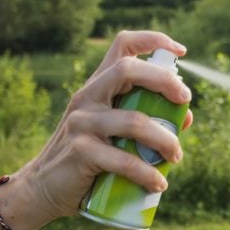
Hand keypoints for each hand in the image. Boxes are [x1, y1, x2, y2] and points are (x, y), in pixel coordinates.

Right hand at [10, 31, 192, 229]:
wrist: (43, 188)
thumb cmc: (86, 160)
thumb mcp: (112, 134)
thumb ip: (144, 121)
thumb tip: (186, 118)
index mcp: (96, 86)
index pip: (123, 46)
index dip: (154, 40)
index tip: (180, 52)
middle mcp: (87, 97)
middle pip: (128, 70)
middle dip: (164, 81)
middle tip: (185, 101)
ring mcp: (82, 123)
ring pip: (135, 122)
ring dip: (165, 140)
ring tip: (175, 158)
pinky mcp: (81, 152)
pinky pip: (124, 161)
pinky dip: (148, 174)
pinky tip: (158, 184)